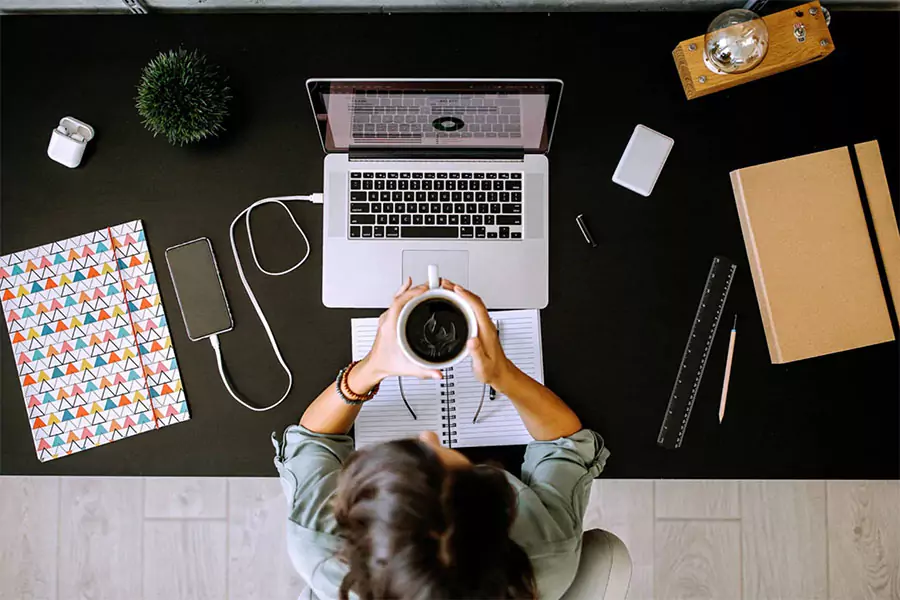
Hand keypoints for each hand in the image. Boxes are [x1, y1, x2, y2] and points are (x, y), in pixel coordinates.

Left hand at [351, 278, 443, 392]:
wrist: (374, 366)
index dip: (412, 294)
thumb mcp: (407, 369)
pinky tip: (411, 287)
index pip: (399, 303)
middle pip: (400, 297)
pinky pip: (397, 301)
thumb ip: (425, 372)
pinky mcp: (389, 318)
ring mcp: (387, 318)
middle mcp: (387, 320)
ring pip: (398, 297)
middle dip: (417, 289)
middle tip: (432, 285)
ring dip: (412, 290)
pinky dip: (405, 293)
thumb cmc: (385, 364)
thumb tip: (439, 373)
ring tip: (426, 285)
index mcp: (390, 328)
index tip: (424, 289)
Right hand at [444, 281, 514, 387]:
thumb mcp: (482, 365)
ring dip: (461, 295)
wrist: (501, 374)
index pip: (477, 307)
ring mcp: (484, 326)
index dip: (466, 296)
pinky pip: (472, 310)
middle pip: (474, 301)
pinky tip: (454, 303)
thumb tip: (471, 341)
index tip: (455, 289)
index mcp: (486, 331)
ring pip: (473, 304)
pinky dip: (462, 303)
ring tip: (447, 289)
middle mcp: (486, 325)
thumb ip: (477, 353)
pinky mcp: (481, 328)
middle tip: (445, 284)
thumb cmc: (492, 370)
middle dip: (460, 290)